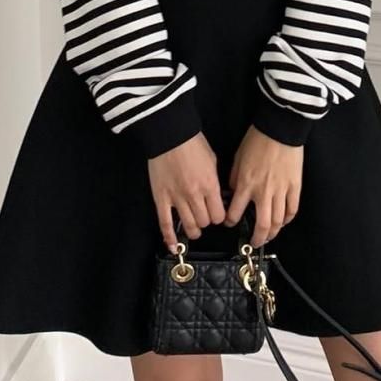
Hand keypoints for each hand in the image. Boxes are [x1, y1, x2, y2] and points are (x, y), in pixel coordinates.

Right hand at [147, 131, 226, 253]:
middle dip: (207, 221)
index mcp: (210, 185)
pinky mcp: (161, 198)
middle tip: (205, 216)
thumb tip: (217, 195)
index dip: (219, 217)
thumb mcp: (212, 160)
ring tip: (194, 228)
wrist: (169, 134)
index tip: (217, 213)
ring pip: (188, 226)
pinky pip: (165, 223)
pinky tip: (173, 246)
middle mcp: (194, 195)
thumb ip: (214, 181)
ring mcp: (177, 198)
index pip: (219, 215)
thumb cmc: (192, 143)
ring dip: (193, 230)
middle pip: (205, 222)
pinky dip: (169, 237)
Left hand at [225, 125, 303, 246]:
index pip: (235, 212)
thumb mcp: (237, 158)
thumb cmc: (257, 140)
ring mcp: (281, 190)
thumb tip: (234, 192)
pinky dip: (288, 218)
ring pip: (279, 221)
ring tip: (270, 236)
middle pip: (262, 225)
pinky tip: (284, 221)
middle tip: (255, 241)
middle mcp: (263, 192)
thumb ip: (234, 178)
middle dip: (257, 238)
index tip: (230, 223)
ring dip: (274, 233)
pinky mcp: (295, 186)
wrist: (279, 129)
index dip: (230, 221)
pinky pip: (292, 209)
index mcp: (246, 184)